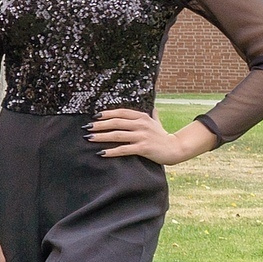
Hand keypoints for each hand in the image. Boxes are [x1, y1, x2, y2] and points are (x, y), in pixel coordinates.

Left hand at [89, 107, 214, 165]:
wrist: (176, 149)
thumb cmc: (163, 136)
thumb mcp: (157, 123)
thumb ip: (153, 116)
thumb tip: (154, 108)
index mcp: (142, 117)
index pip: (121, 112)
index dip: (107, 114)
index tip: (95, 116)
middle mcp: (141, 124)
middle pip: (116, 122)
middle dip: (99, 125)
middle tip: (86, 128)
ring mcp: (142, 136)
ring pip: (117, 135)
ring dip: (101, 136)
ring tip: (89, 138)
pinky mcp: (143, 148)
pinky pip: (123, 149)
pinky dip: (111, 151)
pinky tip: (101, 153)